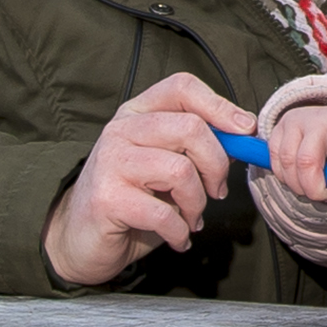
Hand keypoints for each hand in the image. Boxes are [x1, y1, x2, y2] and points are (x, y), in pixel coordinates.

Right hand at [48, 72, 254, 287]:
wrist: (82, 238)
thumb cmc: (132, 199)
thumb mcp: (164, 164)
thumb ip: (195, 146)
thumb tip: (243, 135)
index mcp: (137, 114)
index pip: (181, 87)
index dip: (220, 105)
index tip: (245, 131)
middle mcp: (120, 130)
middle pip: (191, 128)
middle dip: (216, 165)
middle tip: (216, 192)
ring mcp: (111, 162)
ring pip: (181, 171)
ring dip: (197, 203)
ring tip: (191, 218)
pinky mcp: (107, 199)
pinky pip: (164, 213)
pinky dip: (180, 231)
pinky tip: (177, 237)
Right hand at [263, 101, 326, 210]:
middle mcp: (316, 118)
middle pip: (307, 158)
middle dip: (313, 187)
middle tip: (325, 197)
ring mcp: (293, 123)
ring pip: (287, 162)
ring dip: (297, 185)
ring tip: (312, 188)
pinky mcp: (277, 131)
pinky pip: (275, 162)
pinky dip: (284, 178)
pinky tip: (298, 179)